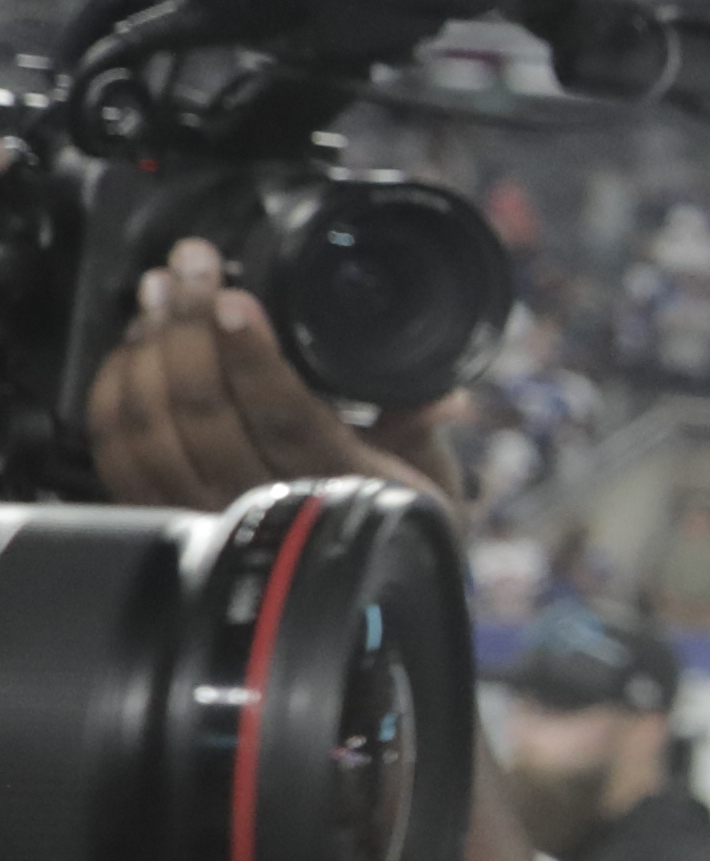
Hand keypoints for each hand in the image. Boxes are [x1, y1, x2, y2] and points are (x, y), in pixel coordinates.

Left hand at [83, 244, 460, 507]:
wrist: (350, 595)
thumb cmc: (389, 525)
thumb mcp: (430, 480)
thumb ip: (423, 428)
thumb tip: (443, 397)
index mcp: (337, 487)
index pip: (285, 417)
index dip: (251, 356)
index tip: (234, 300)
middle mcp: (262, 506)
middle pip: (205, 411)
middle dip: (189, 324)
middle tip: (192, 266)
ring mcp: (203, 512)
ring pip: (152, 426)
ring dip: (146, 347)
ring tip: (161, 292)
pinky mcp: (161, 513)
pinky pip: (117, 453)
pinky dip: (115, 391)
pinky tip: (131, 346)